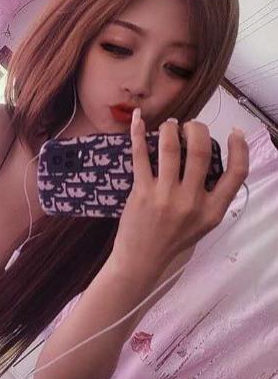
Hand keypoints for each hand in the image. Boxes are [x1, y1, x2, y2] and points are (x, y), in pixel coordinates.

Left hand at [111, 108, 248, 276]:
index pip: (237, 173)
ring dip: (170, 129)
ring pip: (170, 148)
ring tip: (170, 124)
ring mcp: (165, 196)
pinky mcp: (141, 192)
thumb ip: (212, 197)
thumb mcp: (203, 224)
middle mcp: (191, 201)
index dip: (240, 148)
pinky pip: (140, 156)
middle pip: (200, 152)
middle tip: (190, 125)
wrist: (141, 259)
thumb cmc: (173, 240)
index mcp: (213, 210)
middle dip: (197, 129)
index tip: (234, 132)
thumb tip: (213, 161)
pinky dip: (138, 134)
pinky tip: (139, 119)